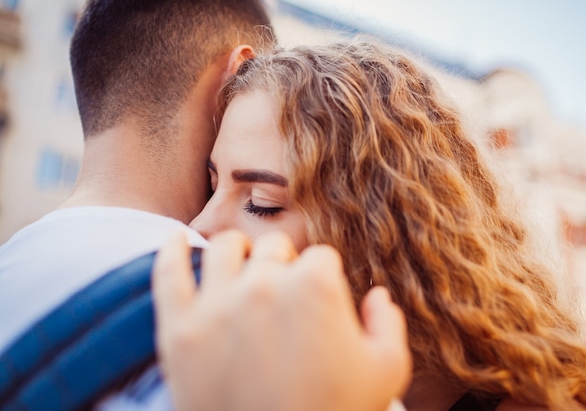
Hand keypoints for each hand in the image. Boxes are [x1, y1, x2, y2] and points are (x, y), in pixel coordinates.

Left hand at [152, 229, 411, 410]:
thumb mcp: (386, 372)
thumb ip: (387, 324)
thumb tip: (377, 295)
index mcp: (316, 286)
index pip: (321, 257)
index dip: (324, 279)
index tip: (319, 302)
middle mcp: (264, 283)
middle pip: (274, 248)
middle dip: (284, 266)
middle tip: (284, 298)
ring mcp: (216, 304)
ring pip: (225, 248)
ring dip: (239, 255)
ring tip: (243, 273)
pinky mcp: (178, 328)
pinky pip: (168, 272)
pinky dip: (172, 250)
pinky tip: (179, 242)